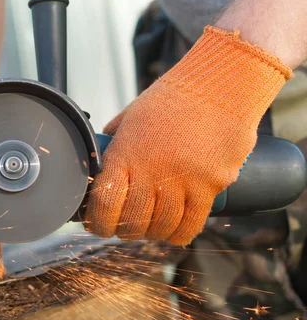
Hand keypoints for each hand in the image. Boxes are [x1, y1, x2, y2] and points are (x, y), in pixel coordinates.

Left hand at [85, 26, 292, 245]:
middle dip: (124, 231)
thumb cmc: (173, 98)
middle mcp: (150, 170)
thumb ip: (116, 140)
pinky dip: (179, 234)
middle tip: (124, 230)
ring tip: (149, 230)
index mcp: (125, 152)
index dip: (98, 222)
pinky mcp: (210, 185)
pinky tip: (174, 233)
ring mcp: (182, 179)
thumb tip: (99, 157)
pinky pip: (192, 223)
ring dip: (152, 234)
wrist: (220, 85)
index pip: (104, 202)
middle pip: (132, 220)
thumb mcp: (132, 115)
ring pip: (161, 226)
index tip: (98, 226)